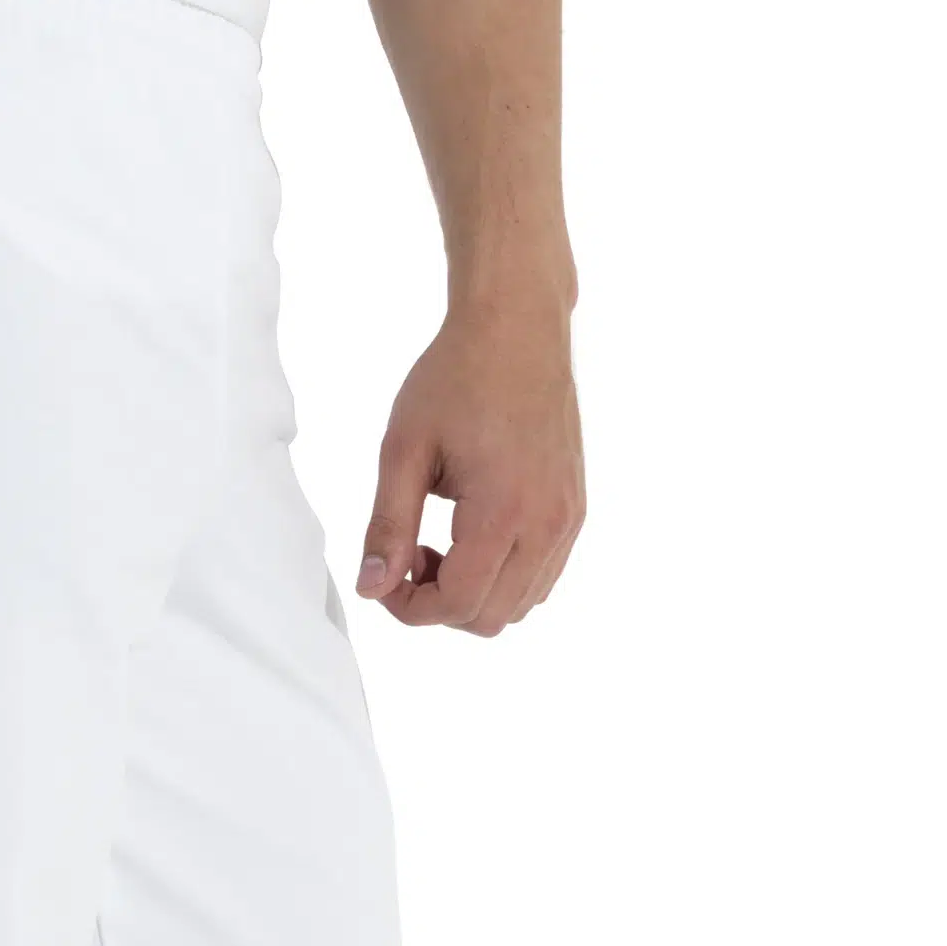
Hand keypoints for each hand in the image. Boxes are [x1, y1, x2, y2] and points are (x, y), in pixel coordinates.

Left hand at [357, 311, 583, 637]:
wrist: (518, 328)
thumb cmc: (457, 377)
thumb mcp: (403, 448)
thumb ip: (387, 525)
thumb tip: (371, 588)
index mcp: (502, 510)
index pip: (457, 603)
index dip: (409, 607)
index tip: (382, 576)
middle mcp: (548, 524)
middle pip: (490, 617)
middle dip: (438, 603)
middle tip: (408, 554)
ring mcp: (568, 519)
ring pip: (521, 604)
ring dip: (473, 593)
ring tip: (439, 542)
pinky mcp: (575, 509)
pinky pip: (542, 575)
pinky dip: (503, 576)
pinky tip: (472, 533)